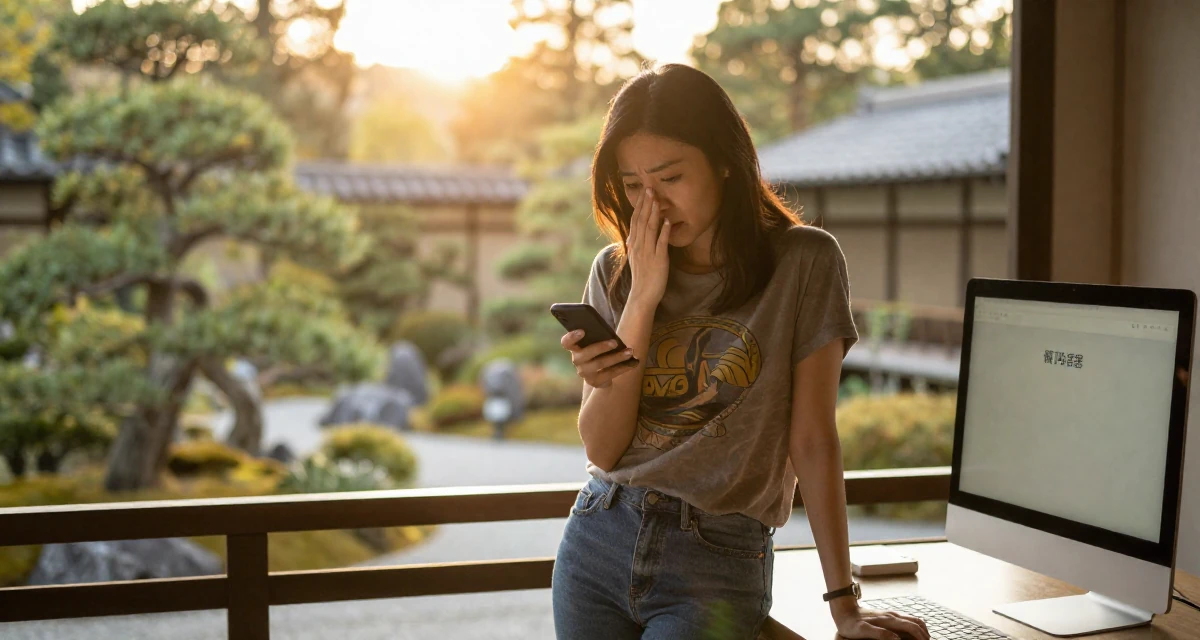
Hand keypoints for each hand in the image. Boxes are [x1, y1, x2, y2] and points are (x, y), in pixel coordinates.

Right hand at [561, 330, 637, 387]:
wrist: (601, 374)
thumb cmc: (600, 351)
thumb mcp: (597, 342)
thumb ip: (598, 336)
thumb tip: (610, 330)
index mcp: (575, 348)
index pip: (566, 342)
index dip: (571, 337)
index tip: (582, 330)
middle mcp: (577, 361)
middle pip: (585, 354)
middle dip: (601, 347)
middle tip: (615, 342)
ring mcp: (585, 373)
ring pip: (600, 364)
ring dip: (617, 357)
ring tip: (630, 351)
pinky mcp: (595, 382)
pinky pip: (610, 374)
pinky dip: (624, 367)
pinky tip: (634, 362)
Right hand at [626, 187, 670, 308]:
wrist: (642, 295)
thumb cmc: (642, 276)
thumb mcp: (636, 256)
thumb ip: (636, 243)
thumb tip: (635, 232)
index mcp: (634, 243)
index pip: (635, 220)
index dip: (640, 206)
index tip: (644, 192)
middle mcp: (638, 245)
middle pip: (641, 221)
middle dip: (645, 204)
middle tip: (649, 188)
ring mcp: (647, 252)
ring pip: (649, 229)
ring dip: (653, 213)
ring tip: (656, 199)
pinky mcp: (658, 260)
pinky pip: (660, 243)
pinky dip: (663, 231)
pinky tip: (667, 221)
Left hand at [832, 603, 929, 639]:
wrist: (844, 609)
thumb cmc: (851, 623)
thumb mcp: (862, 631)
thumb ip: (880, 634)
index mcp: (890, 620)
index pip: (913, 627)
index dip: (922, 637)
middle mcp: (893, 615)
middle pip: (917, 622)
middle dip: (925, 634)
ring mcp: (892, 615)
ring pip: (913, 620)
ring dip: (921, 629)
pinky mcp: (889, 616)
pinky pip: (907, 620)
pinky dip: (915, 627)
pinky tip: (912, 635)